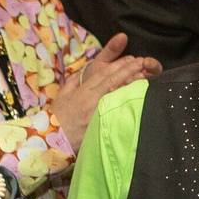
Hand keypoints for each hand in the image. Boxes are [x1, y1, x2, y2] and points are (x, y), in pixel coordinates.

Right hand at [53, 33, 159, 149]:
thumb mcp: (63, 95)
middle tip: (142, 63)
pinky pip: (116, 110)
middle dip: (128, 70)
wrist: (54, 138)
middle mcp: (92, 99)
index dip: (119, 66)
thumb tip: (84, 72)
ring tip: (144, 75)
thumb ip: (74, 81)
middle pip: (113, 81)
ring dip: (131, 83)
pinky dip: (126, 102)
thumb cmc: (58, 117)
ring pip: (117, 94)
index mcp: (83, 91)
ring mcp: (98, 111)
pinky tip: (137, 96)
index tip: (131, 59)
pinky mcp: (101, 123)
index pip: (104, 74)